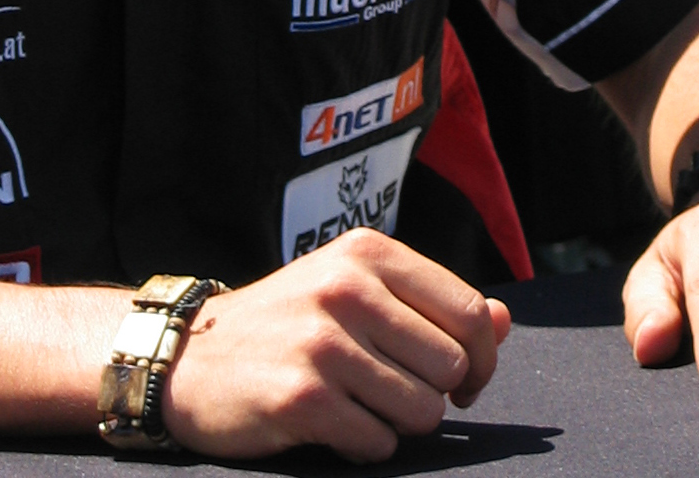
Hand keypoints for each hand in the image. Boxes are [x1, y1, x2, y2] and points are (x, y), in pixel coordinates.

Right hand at [162, 229, 510, 460]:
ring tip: (357, 402)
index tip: (462, 379)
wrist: (193, 355)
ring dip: (398, 422)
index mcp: (366, 253)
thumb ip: (431, 304)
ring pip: (423, 412)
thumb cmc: (289, 322)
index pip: (470, 312)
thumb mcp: (355, 291)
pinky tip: (329, 423)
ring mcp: (323, 342)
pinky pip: (380, 444)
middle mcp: (347, 288)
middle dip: (432, 393)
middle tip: (389, 389)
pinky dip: (363, 445)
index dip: (483, 358)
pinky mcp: (302, 397)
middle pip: (452, 368)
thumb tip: (505, 321)